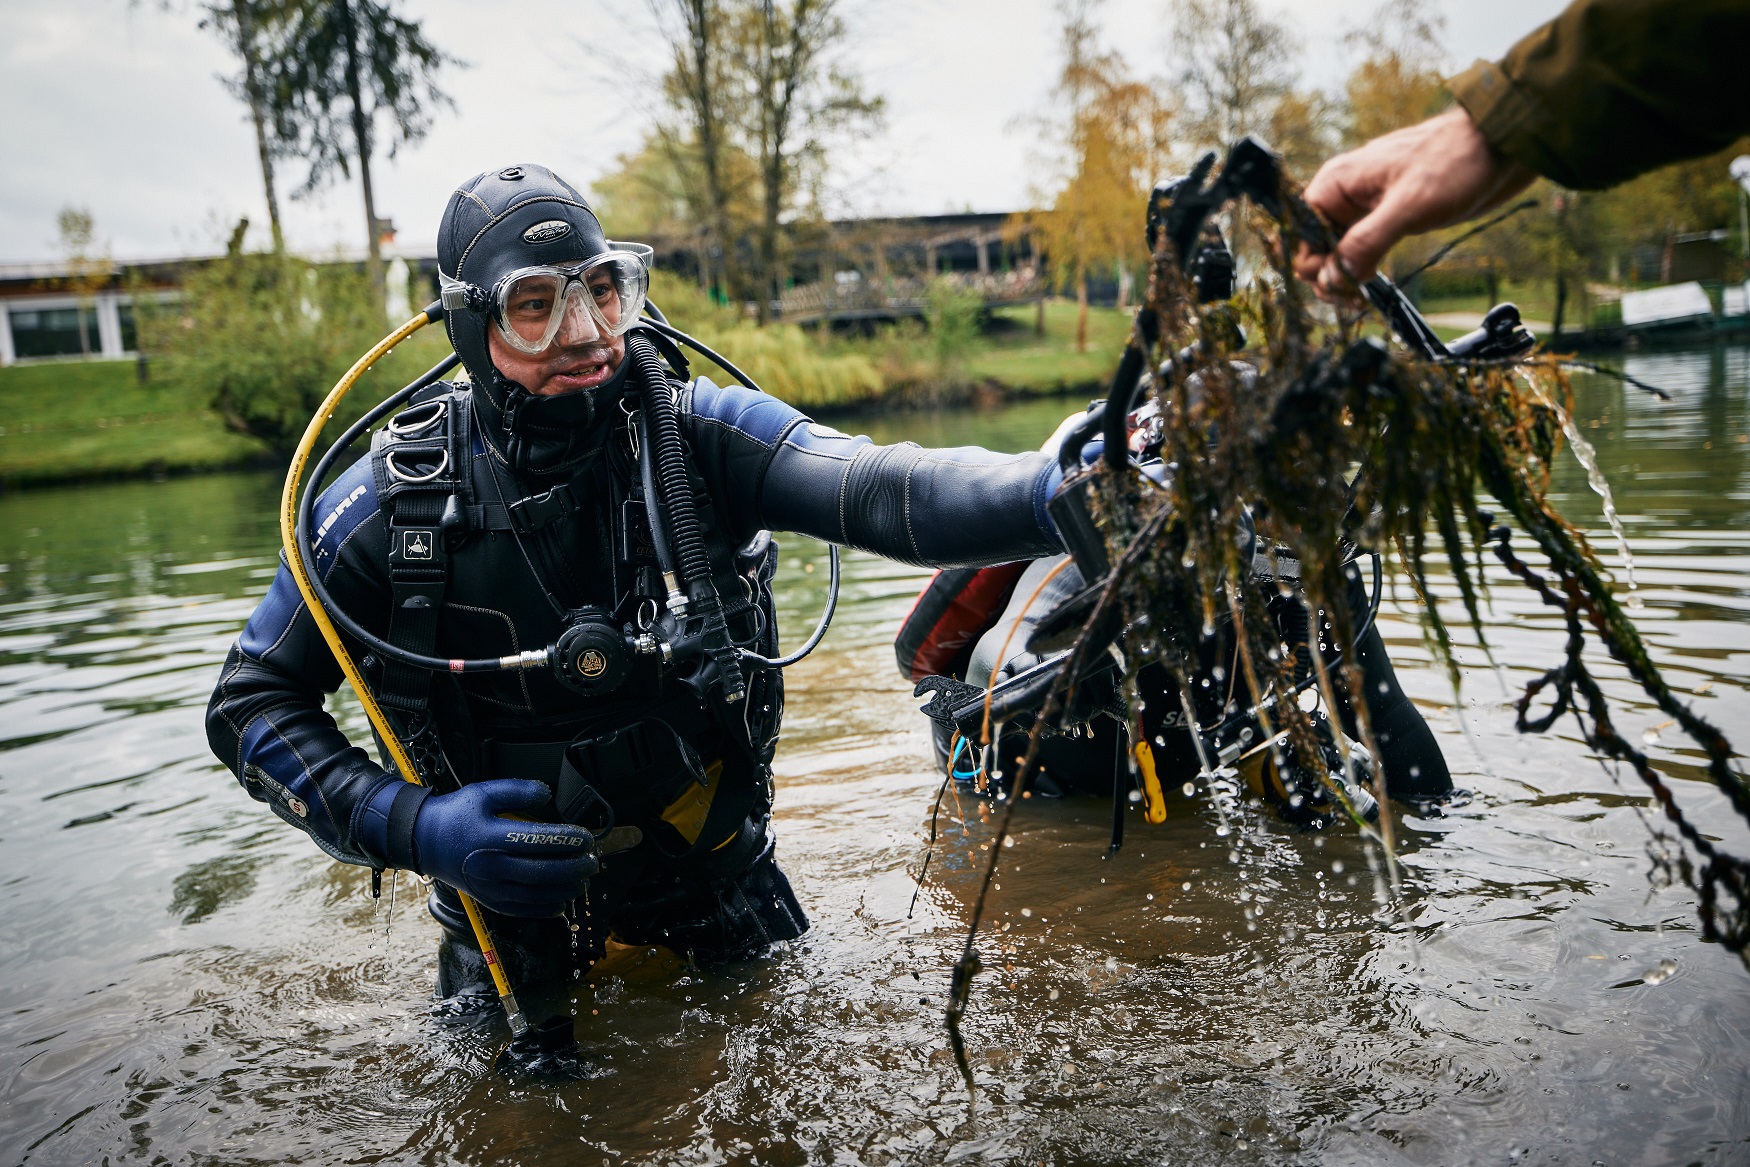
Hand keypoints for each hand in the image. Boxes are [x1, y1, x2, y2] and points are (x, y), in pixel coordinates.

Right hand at [411, 779, 597, 916]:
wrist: (424, 840)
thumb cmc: (456, 815)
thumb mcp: (483, 792)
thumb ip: (517, 791)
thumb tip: (547, 793)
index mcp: (490, 836)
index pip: (537, 841)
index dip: (566, 841)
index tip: (585, 838)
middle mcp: (490, 865)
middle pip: (540, 872)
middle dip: (573, 868)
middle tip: (592, 861)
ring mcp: (489, 887)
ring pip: (534, 895)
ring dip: (564, 889)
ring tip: (583, 881)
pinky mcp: (488, 900)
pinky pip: (521, 910)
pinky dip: (544, 909)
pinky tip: (561, 902)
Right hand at [1294, 106, 1534, 294]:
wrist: (1502, 146)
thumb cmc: (1456, 162)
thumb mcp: (1409, 206)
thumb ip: (1365, 242)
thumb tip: (1331, 277)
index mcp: (1337, 182)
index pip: (1299, 232)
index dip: (1312, 262)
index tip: (1339, 284)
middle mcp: (1345, 196)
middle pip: (1313, 246)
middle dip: (1326, 275)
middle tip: (1352, 298)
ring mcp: (1365, 209)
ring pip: (1335, 252)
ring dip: (1342, 277)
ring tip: (1360, 298)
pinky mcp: (1387, 219)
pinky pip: (1359, 250)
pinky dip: (1360, 271)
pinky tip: (1369, 287)